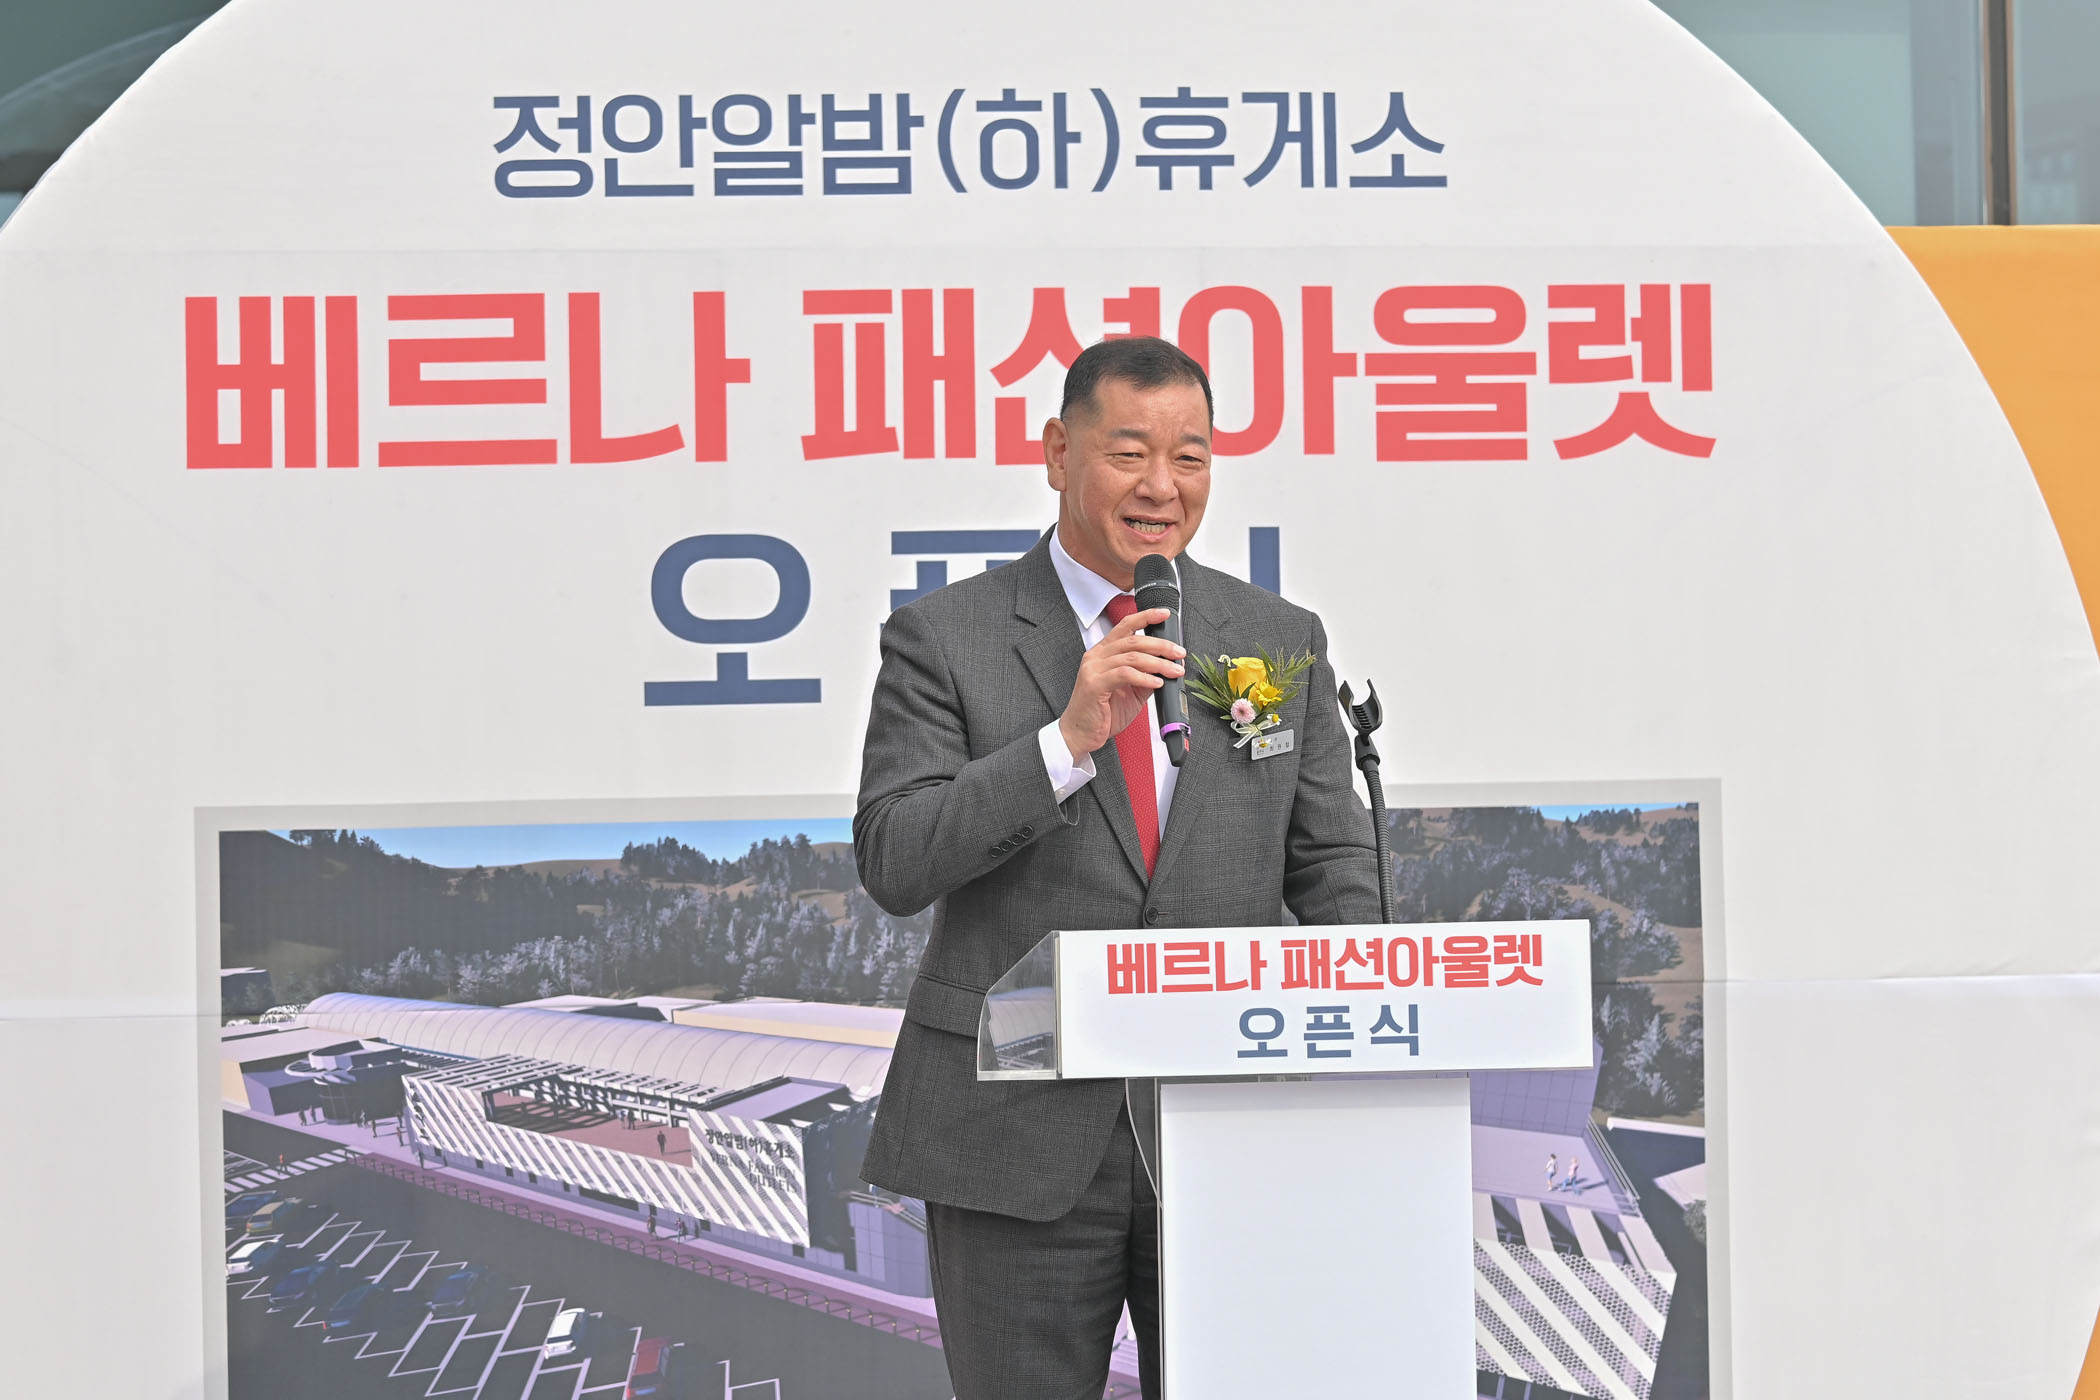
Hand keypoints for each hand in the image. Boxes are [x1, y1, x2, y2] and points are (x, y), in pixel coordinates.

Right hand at [1058, 607, 1183, 760]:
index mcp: (1103, 653)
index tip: (1164, 614)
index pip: (1125, 626)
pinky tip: (1157, 683)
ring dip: (1158, 663)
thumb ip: (1146, 676)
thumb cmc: (1103, 713)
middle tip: (1179, 653)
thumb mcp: (1131, 692)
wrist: (1081, 734)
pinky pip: (1124, 674)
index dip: (1145, 617)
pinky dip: (1144, 677)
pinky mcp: (1094, 684)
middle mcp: (1096, 656)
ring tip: (1174, 671)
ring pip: (1132, 656)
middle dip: (1161, 645)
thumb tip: (1168, 666)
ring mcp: (1093, 669)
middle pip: (1133, 640)